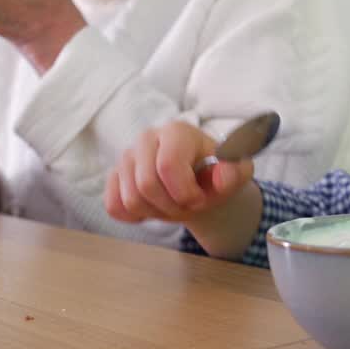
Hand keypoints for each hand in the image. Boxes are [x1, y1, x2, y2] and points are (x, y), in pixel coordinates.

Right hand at [104, 121, 254, 224]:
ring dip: (155, 212)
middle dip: (170, 206)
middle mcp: (147, 138)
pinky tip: (152, 207)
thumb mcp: (236, 172)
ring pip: (130, 199)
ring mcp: (126, 157)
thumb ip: (235, 172)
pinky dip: (135, 216)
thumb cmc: (215, 174)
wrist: (198, 182)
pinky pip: (114, 206)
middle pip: (146, 185)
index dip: (184, 192)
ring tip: (171, 204)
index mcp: (177, 132)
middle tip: (186, 205)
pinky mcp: (113, 176)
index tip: (199, 199)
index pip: (168, 166)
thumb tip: (223, 177)